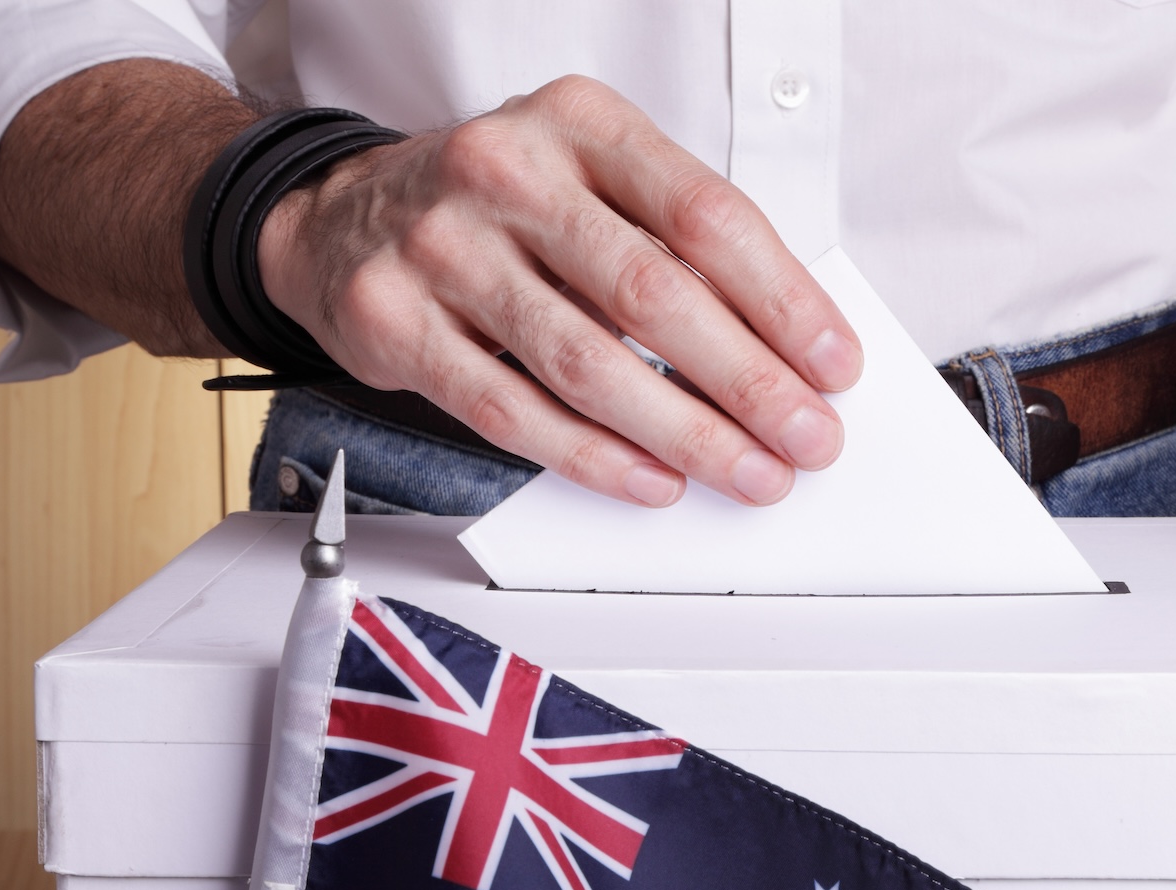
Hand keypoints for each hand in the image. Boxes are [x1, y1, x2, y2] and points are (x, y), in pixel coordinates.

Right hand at [257, 75, 862, 507]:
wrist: (342, 217)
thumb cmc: (500, 207)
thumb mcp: (590, 181)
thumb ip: (674, 245)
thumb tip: (782, 350)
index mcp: (579, 123)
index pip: (706, 215)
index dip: (783, 300)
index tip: (833, 365)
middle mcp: (507, 171)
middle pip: (653, 293)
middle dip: (747, 381)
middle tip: (805, 438)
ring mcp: (442, 246)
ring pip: (587, 362)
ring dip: (684, 433)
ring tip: (746, 472)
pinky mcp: (397, 324)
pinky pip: (511, 410)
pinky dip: (594, 457)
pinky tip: (652, 480)